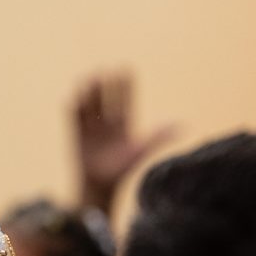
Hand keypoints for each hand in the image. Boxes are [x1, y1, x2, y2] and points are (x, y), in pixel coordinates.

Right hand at [73, 73, 175, 212]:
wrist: (101, 186)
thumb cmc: (122, 169)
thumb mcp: (141, 150)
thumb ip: (159, 136)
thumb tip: (182, 124)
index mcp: (123, 125)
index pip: (124, 100)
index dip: (125, 86)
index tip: (126, 69)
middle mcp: (107, 123)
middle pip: (106, 98)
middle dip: (105, 85)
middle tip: (106, 70)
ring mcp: (91, 128)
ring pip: (90, 104)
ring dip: (89, 92)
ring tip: (90, 80)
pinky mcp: (77, 134)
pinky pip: (74, 117)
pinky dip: (74, 106)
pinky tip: (74, 96)